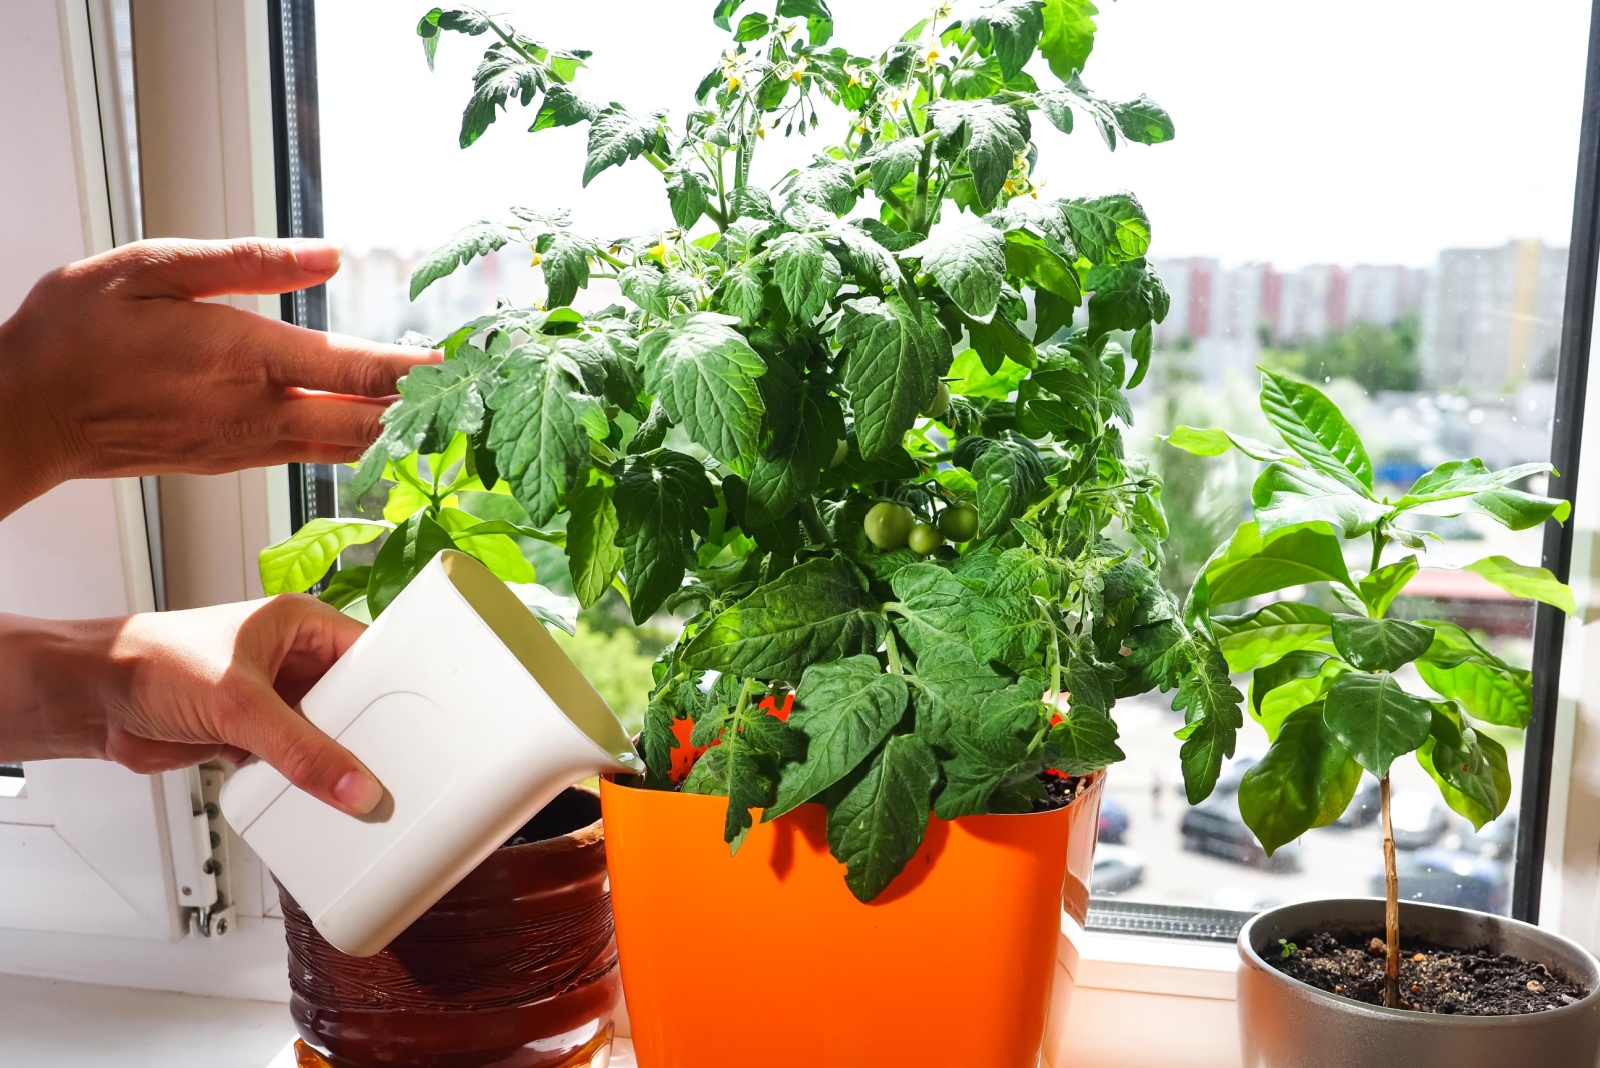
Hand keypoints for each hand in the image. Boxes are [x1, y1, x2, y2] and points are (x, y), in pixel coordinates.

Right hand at [0, 237, 437, 516]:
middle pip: (369, 421)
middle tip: (476, 396)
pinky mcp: (231, 462)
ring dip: (397, 433)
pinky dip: (353, 445)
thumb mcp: (150, 268)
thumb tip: (329, 257)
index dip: (421, 371)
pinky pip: (311, 457)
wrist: (23, 415)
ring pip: (345, 447)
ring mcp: (246, 446)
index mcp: (248, 358)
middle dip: (425, 410)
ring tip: (446, 416)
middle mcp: (259, 413)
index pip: (361, 370)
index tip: (467, 362)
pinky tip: (373, 431)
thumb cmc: (74, 335)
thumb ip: (246, 263)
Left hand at [1, 595, 382, 814]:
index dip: (396, 688)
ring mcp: (272, 700)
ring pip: (323, 736)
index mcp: (301, 625)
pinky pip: (294, 762)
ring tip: (362, 789)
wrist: (90, 699)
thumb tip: (354, 786)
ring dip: (333, 763)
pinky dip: (302, 782)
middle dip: (367, 735)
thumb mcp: (240, 705)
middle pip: (352, 702)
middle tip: (395, 767)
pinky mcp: (251, 736)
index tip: (423, 724)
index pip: (369, 655)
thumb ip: (301, 751)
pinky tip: (318, 799)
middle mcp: (292, 659)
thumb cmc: (151, 662)